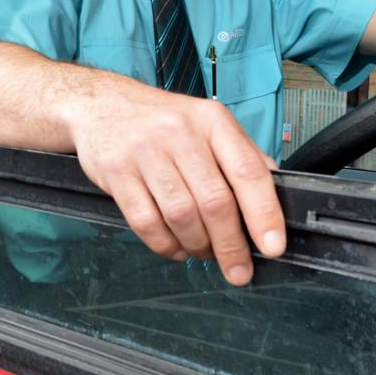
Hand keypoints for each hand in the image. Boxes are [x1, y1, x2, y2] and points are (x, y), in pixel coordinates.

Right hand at [66, 82, 285, 285]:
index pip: (247, 171)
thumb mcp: (207, 124)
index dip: (264, 214)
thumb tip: (274, 202)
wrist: (101, 104)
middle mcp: (179, 132)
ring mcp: (144, 151)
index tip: (272, 247)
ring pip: (180, 215)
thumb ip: (241, 157)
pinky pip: (145, 222)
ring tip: (204, 253)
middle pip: (214, 201)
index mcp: (211, 121)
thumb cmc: (161, 120)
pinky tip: (175, 247)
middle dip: (230, 245)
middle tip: (238, 270)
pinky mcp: (116, 171)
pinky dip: (165, 245)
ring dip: (197, 245)